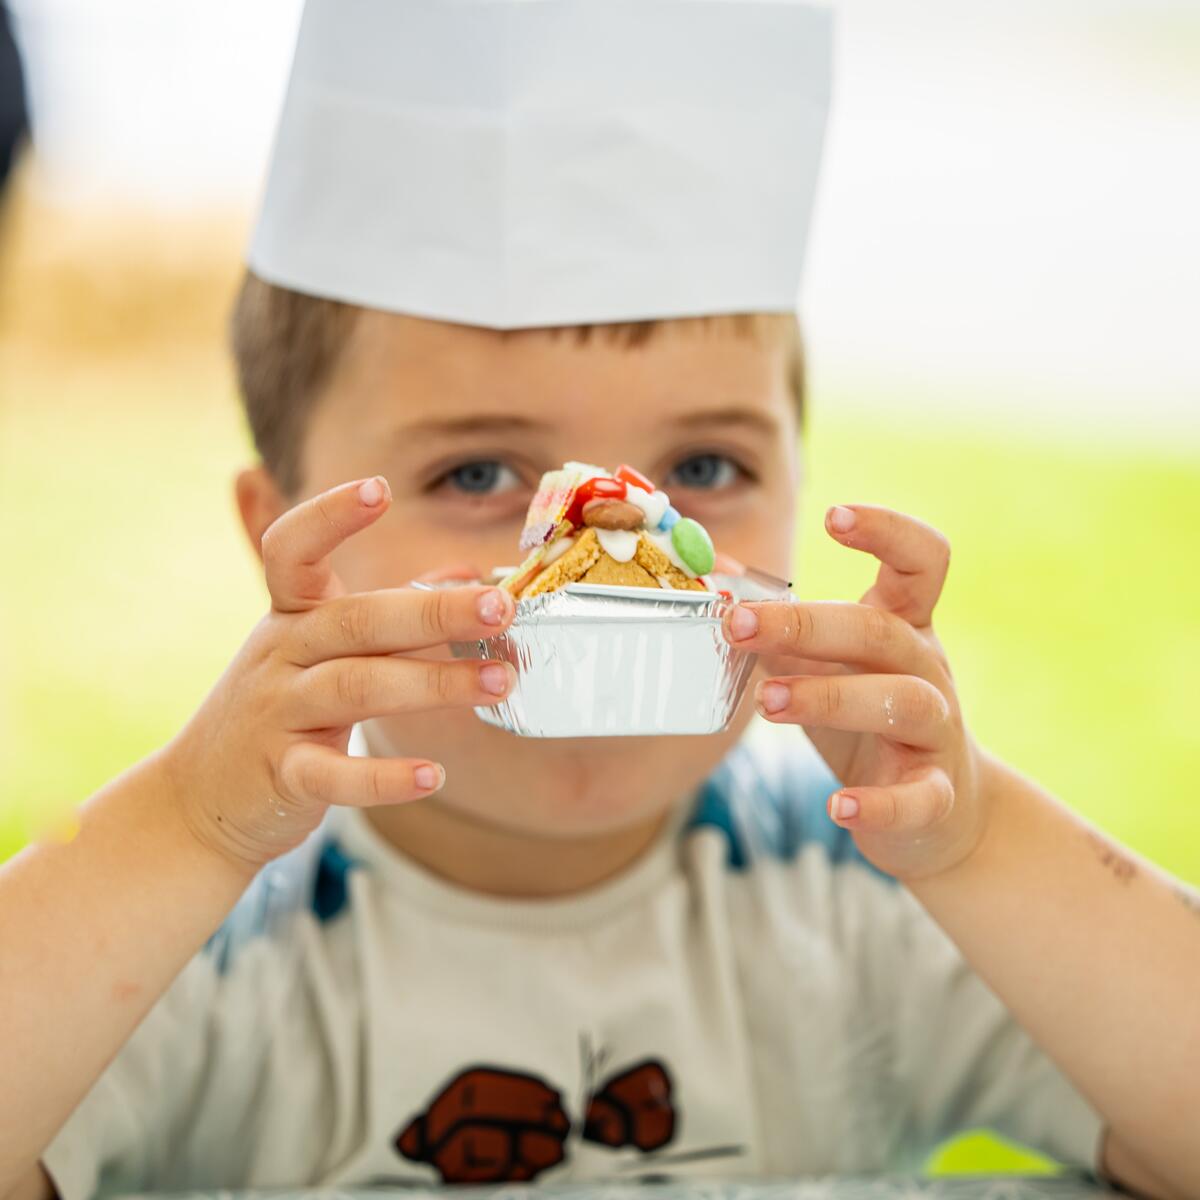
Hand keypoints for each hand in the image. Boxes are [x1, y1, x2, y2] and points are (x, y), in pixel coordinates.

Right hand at [160, 476, 516, 873]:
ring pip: (355, 687)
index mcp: (291, 616)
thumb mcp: (321, 649)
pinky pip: (333, 774)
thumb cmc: (279, 708)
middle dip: (432, 612)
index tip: (379, 487)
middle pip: (355, 621)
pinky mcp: (282, 775)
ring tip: (499, 680)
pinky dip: (383, 777)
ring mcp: (277, 714)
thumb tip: (464, 574)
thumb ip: (391, 609)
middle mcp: (280, 654)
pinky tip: (434, 776)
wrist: (198, 800)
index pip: (294, 551)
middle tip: (500, 607)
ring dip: (433, 683)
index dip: (330, 516)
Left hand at [723, 505, 986, 880]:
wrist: (942, 814)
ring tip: (768, 702)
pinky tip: (838, 806)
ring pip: (902, 701)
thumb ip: (782, 634)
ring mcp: (937, 732)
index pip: (921, 561)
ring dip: (830, 698)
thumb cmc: (867, 723)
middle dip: (807, 623)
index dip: (886, 531)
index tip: (833, 515)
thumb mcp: (826, 668)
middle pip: (880, 631)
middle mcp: (927, 670)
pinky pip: (918, 797)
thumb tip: (715, 593)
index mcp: (904, 627)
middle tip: (738, 624)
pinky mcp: (936, 796)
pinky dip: (880, 802)